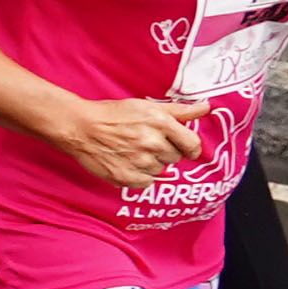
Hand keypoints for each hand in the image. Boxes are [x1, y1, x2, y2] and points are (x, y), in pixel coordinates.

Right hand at [40, 92, 200, 186]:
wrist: (80, 127)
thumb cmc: (113, 114)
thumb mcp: (147, 106)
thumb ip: (180, 111)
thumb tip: (207, 107)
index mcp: (161, 123)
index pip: (193, 145)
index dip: (190, 148)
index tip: (184, 147)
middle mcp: (153, 143)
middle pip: (175, 157)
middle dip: (165, 151)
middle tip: (145, 142)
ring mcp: (140, 162)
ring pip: (160, 170)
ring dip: (151, 163)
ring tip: (132, 151)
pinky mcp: (128, 178)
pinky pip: (146, 182)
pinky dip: (140, 175)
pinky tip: (127, 162)